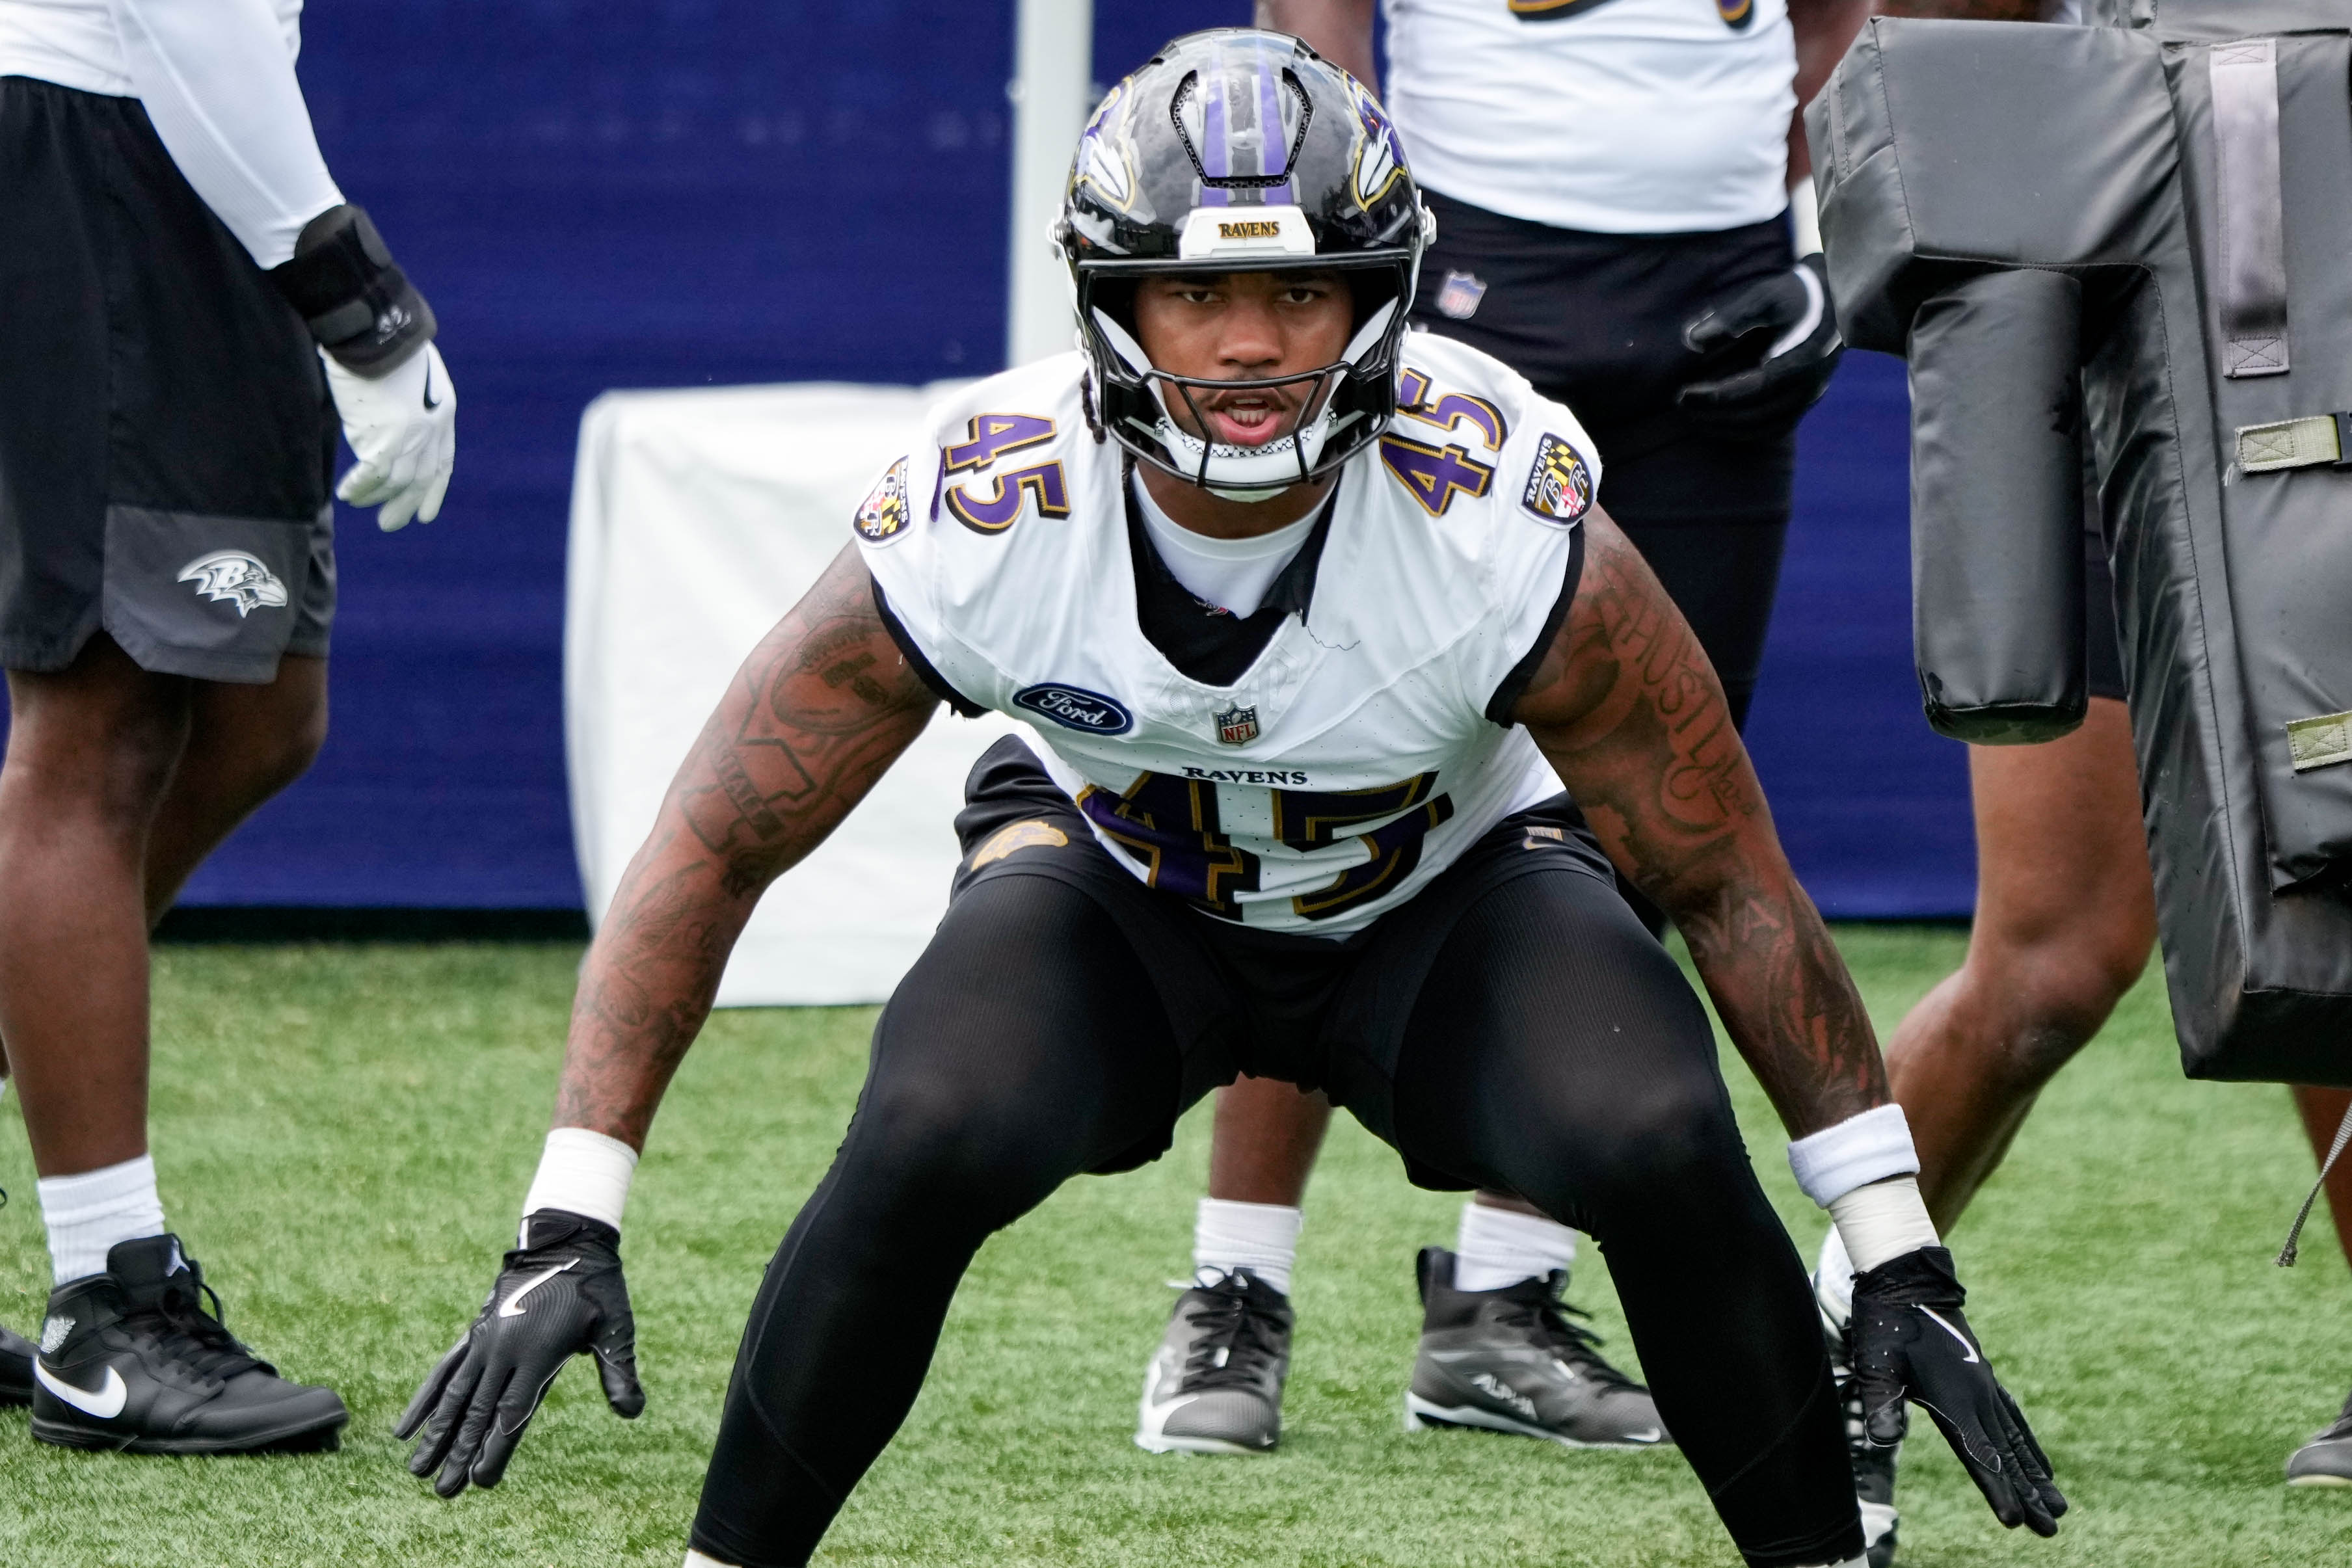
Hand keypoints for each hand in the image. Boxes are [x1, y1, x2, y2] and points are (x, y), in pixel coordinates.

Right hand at [322, 340, 455, 530]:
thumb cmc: (384, 342)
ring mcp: (410, 436)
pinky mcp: (384, 437)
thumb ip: (409, 401)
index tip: (425, 514)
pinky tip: (347, 494)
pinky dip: (359, 487)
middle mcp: (432, 429)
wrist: (373, 330)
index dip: (433, 491)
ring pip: (395, 480)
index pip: (443, 463)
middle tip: (391, 524)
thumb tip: (389, 421)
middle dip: (405, 503)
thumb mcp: (411, 372)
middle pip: (421, 478)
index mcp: (444, 411)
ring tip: (360, 503)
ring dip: (376, 496)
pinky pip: (371, 474)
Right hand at [396, 1209, 641, 1495]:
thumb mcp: (615, 1326)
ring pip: (455, 1396)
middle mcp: (504, 1350)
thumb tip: (633, 1413)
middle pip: (478, 1411)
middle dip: (459, 1453)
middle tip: (443, 1491)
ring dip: (435, 1434)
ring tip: (415, 1470)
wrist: (565, 1241)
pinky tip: (404, 1427)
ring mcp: (485, 1341)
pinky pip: (444, 1370)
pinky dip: (425, 1399)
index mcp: (538, 1353)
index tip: (480, 1480)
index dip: (496, 1448)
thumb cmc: (597, 1287)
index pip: (512, 1412)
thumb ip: (619, 1371)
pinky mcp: (475, 1332)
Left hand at [1675, 254, 1843, 435]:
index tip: (1684, 394)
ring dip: (1727, 428)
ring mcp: (1810, 397)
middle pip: (1756, 415)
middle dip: (1714, 414)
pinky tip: (1719, 423)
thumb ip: (1730, 316)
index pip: (1751, 390)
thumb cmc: (1796, 295)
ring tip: (1694, 417)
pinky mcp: (1807, 402)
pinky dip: (1746, 431)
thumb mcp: (1765, 296)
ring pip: (1765, 428)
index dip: (1715, 397)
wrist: (1835, 299)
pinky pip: (1775, 428)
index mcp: (1800, 361)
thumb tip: (1692, 339)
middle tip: (1681, 405)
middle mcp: (1808, 386)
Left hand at [1849, 1246, 2065, 1535]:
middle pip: (2007, 1455)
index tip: (2014, 1521)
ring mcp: (1984, 1387)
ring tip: (2059, 1508)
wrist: (1907, 1281)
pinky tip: (2040, 1463)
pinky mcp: (1983, 1378)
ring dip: (2036, 1475)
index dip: (1996, 1489)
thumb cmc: (1886, 1324)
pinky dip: (2029, 1444)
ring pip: (2016, 1440)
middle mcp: (1977, 1397)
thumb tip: (1882, 1442)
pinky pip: (2013, 1418)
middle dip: (2028, 1494)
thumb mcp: (1876, 1363)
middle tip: (2050, 1530)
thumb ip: (1881, 1402)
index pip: (1979, 1454)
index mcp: (1953, 1399)